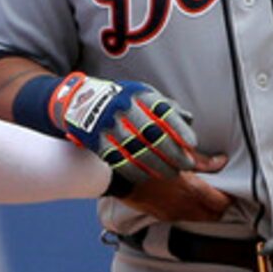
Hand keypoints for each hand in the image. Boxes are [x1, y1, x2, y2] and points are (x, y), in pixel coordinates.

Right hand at [49, 71, 207, 178]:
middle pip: (153, 135)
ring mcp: (109, 126)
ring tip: (173, 174)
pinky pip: (119, 161)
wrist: (80, 101)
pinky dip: (137, 172)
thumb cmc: (121, 99)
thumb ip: (167, 107)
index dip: (180, 130)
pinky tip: (149, 177)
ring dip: (158, 167)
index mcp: (139, 95)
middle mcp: (124, 108)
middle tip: (187, 165)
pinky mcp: (97, 142)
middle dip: (173, 153)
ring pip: (138, 151)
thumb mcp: (143, 94)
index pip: (164, 112)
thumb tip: (189, 120)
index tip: (192, 145)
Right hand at [117, 167, 233, 222]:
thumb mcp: (177, 155)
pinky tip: (185, 198)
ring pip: (200, 218)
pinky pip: (184, 217)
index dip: (229, 196)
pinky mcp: (162, 217)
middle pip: (215, 215)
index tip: (229, 188)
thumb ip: (203, 161)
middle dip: (220, 206)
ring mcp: (173, 214)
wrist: (119, 176)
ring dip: (205, 209)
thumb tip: (221, 161)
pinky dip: (190, 210)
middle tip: (219, 193)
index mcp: (192, 190)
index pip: (222, 203)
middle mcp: (185, 207)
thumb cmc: (147, 160)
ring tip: (202, 195)